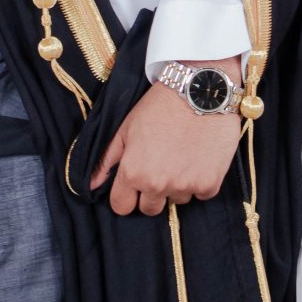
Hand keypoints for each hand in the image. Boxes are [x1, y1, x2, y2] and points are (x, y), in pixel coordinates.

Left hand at [91, 60, 244, 216]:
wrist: (201, 92)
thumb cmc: (160, 107)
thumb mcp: (126, 129)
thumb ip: (106, 160)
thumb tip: (92, 185)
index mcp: (133, 173)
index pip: (122, 206)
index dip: (126, 195)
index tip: (134, 184)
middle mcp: (158, 185)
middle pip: (150, 209)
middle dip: (152, 193)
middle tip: (160, 167)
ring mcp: (186, 186)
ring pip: (177, 199)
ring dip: (178, 185)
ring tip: (182, 156)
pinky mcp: (210, 184)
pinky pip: (201, 194)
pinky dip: (201, 180)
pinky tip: (199, 157)